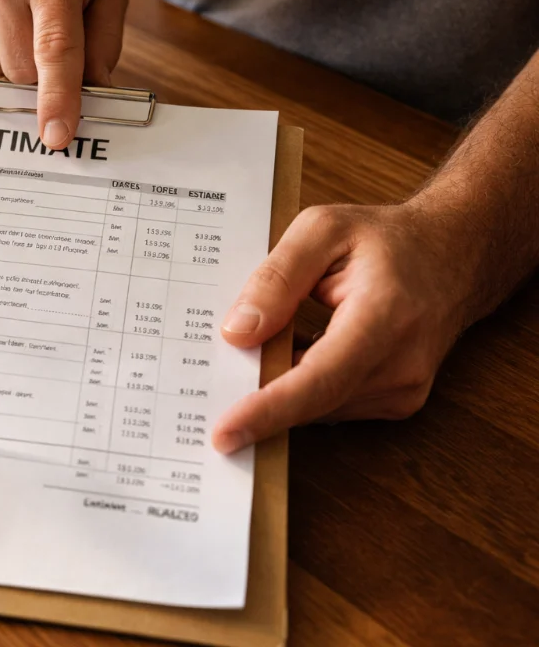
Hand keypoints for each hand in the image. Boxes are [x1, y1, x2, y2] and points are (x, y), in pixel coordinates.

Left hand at [211, 203, 474, 452]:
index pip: (320, 379)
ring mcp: (404, 390)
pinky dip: (301, 386)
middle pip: (312, 401)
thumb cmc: (388, 239)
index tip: (225, 432)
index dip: (269, 409)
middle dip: (257, 398)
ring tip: (255, 350)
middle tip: (209, 385)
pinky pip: (330, 403)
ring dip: (279, 387)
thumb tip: (236, 332)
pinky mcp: (397, 400)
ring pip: (318, 406)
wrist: (455, 254)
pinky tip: (286, 355)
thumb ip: (276, 278)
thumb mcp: (322, 230)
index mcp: (385, 317)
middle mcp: (401, 364)